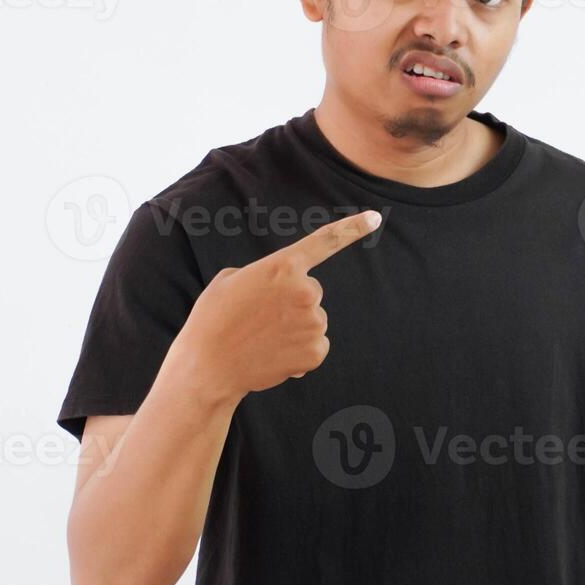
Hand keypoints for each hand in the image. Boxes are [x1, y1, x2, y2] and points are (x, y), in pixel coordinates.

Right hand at [168, 209, 381, 402]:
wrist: (208, 367)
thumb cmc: (213, 319)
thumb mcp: (232, 280)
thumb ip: (266, 275)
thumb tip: (284, 292)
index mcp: (283, 266)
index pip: (325, 242)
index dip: (352, 229)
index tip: (376, 218)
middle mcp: (305, 291)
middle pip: (311, 291)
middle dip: (292, 302)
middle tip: (259, 317)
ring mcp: (313, 322)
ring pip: (313, 320)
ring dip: (294, 328)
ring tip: (262, 338)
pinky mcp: (316, 351)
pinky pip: (315, 345)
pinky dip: (298, 352)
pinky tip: (273, 355)